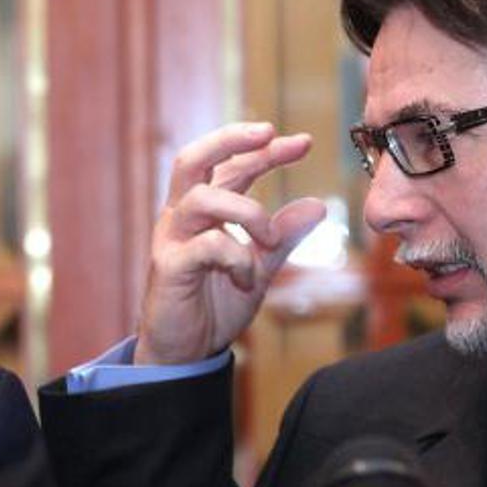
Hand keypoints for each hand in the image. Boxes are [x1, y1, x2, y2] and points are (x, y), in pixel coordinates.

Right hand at [134, 123, 326, 364]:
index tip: (304, 142)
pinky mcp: (168, 267)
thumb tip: (318, 205)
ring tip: (269, 238)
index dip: (264, 149)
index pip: (231, 165)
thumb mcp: (259, 267)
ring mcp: (171, 239)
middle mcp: (181, 216)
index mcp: (203, 211)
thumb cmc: (214, 306)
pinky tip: (247, 275)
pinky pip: (206, 245)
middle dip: (231, 139)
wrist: (185, 352)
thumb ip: (283, 237)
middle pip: (193, 158)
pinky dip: (237, 255)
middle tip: (269, 134)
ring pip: (202, 197)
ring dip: (246, 211)